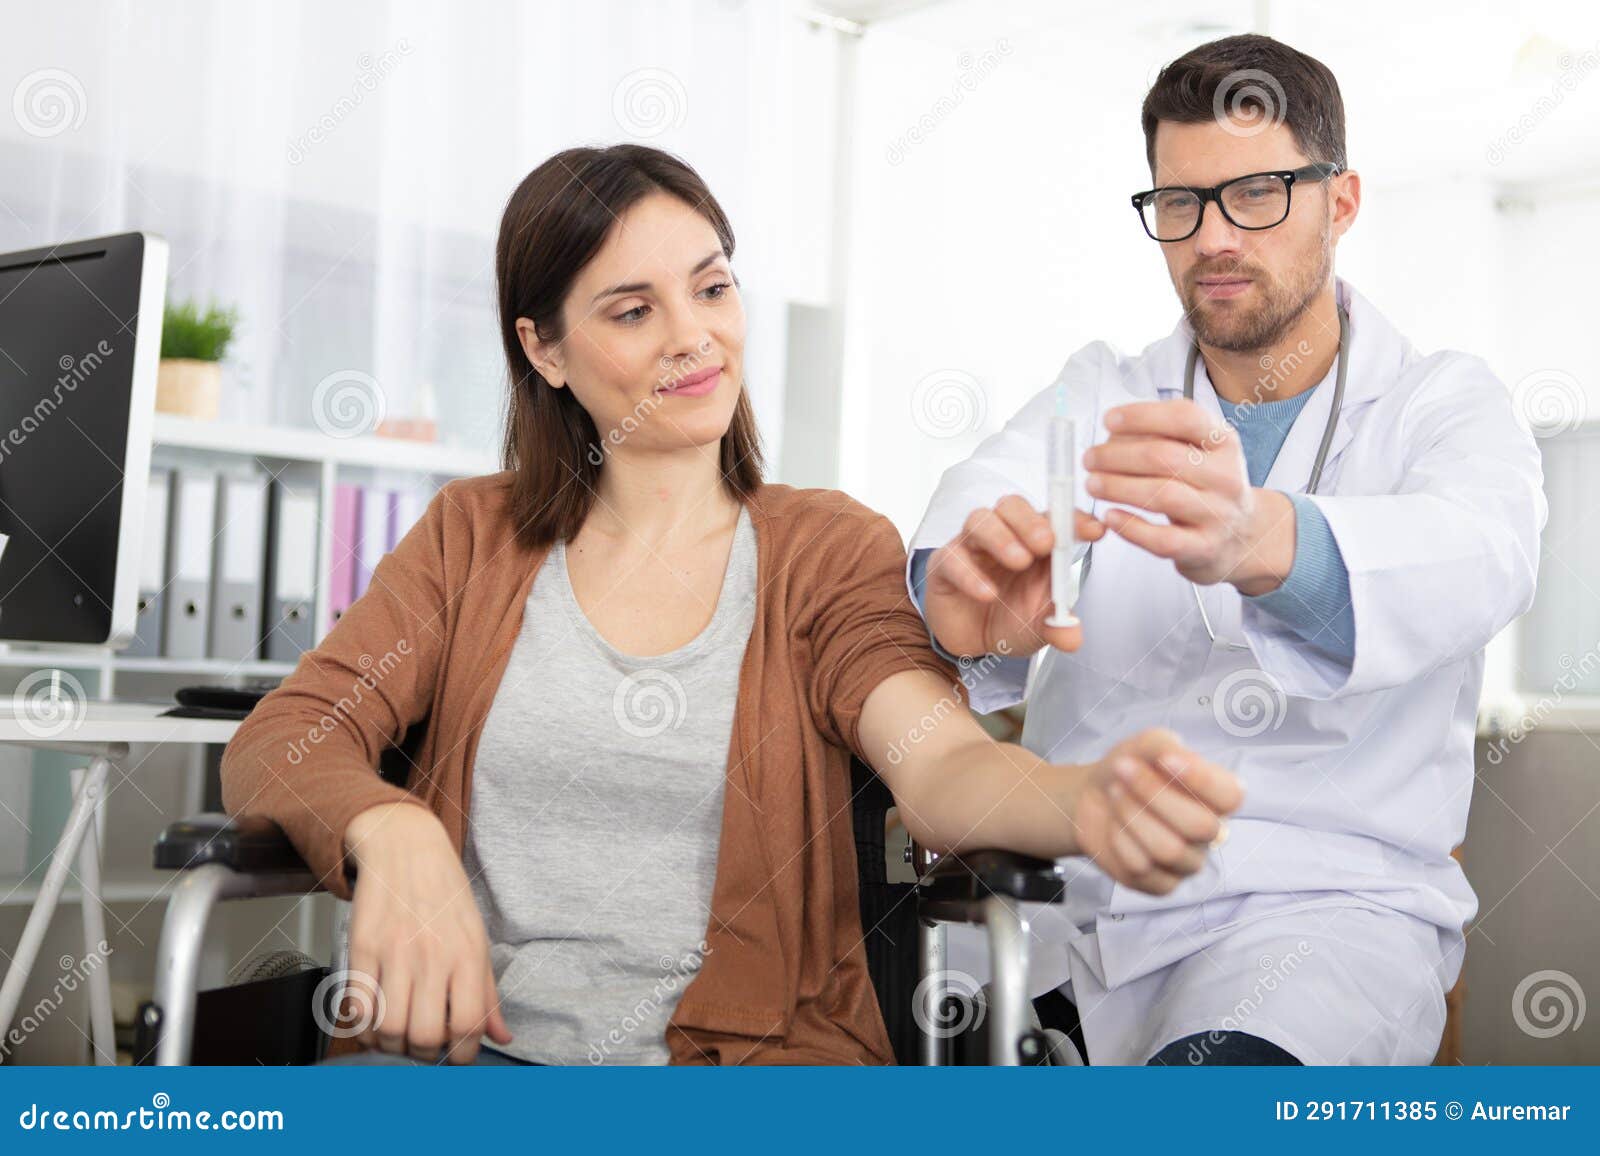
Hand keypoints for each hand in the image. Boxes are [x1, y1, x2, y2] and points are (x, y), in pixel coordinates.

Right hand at [342, 802, 513, 1062]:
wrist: (406, 848)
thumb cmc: (446, 896)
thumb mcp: (477, 939)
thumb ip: (488, 993)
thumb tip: (502, 1037)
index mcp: (468, 954)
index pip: (468, 1025)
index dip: (461, 1055)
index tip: (456, 1056)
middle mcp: (432, 955)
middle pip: (423, 1035)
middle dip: (423, 1055)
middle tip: (423, 1046)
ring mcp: (394, 952)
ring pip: (388, 1028)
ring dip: (392, 1045)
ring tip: (399, 1036)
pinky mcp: (362, 947)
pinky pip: (357, 1007)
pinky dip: (364, 1029)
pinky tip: (374, 1023)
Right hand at [923, 495, 1105, 658]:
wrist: (973, 642)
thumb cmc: (1010, 620)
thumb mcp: (1039, 627)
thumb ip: (1057, 627)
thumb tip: (1071, 637)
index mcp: (1035, 544)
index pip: (1055, 518)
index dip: (1074, 519)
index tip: (1095, 531)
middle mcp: (1004, 536)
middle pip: (1012, 506)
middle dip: (1031, 521)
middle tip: (1046, 544)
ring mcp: (972, 547)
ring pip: (980, 519)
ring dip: (1001, 537)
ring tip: (1019, 561)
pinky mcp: (944, 564)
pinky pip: (953, 558)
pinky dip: (971, 574)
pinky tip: (987, 594)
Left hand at [1066, 729, 1243, 893]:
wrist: (1093, 796)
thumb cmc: (1131, 768)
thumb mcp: (1146, 745)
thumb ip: (1165, 745)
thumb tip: (1177, 758)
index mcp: (1217, 798)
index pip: (1232, 796)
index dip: (1200, 779)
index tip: (1164, 758)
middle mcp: (1210, 834)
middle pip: (1200, 826)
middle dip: (1154, 793)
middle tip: (1121, 768)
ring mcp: (1187, 863)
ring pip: (1169, 850)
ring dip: (1133, 815)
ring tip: (1115, 792)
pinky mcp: (1160, 885)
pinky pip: (1142, 869)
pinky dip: (1120, 839)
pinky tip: (1114, 823)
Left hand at [1086, 400, 1295, 594]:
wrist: (1244, 535)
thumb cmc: (1209, 488)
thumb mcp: (1201, 452)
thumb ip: (1164, 437)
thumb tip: (1113, 433)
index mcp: (1223, 442)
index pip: (1185, 417)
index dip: (1142, 416)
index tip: (1109, 420)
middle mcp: (1225, 476)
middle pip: (1164, 457)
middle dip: (1117, 456)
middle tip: (1090, 458)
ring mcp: (1217, 514)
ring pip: (1162, 495)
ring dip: (1118, 487)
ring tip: (1093, 484)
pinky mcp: (1204, 548)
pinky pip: (1163, 539)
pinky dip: (1132, 527)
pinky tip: (1110, 516)